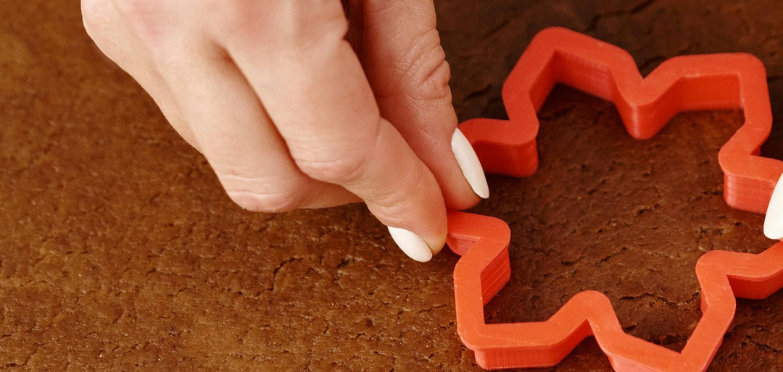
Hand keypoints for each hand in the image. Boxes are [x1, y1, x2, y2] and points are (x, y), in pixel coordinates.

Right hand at [81, 0, 488, 261]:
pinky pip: (190, 113)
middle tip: (399, 161)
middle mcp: (174, 26)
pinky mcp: (112, 26)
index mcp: (255, 9)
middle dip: (346, 189)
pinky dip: (251, 115)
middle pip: (268, 183)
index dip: (399, 196)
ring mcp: (130, 29)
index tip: (436, 221)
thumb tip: (448, 168)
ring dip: (297, 150)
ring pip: (224, 157)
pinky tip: (285, 65)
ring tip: (343, 86)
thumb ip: (414, 74)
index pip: (337, 153)